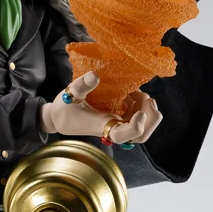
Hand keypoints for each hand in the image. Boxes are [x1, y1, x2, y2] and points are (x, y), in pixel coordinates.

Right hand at [40, 74, 161, 143]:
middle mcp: (112, 128)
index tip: (140, 112)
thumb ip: (81, 85)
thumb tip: (95, 75)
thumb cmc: (64, 109)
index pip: (122, 135)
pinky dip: (141, 106)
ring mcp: (118, 125)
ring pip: (142, 128)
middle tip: (148, 99)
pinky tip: (132, 93)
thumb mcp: (69, 94)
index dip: (135, 127)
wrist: (60, 119)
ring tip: (137, 92)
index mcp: (101, 125)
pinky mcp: (119, 121)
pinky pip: (137, 118)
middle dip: (151, 120)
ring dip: (147, 110)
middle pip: (140, 136)